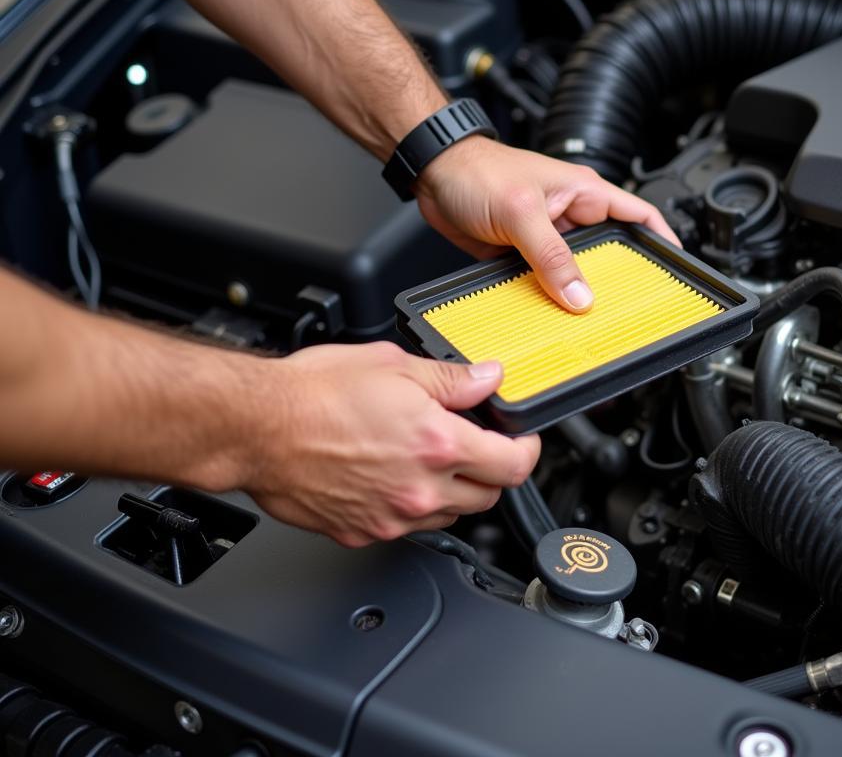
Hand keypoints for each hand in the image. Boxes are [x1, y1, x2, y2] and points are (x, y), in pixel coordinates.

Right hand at [240, 342, 539, 546]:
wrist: (257, 428)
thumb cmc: (314, 393)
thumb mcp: (393, 365)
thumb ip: (450, 378)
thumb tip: (487, 378)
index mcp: (436, 443)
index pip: (513, 464)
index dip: (527, 450)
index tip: (521, 439)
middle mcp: (420, 488)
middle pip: (488, 496)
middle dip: (492, 470)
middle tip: (478, 443)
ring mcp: (392, 517)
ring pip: (450, 515)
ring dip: (455, 490)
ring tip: (430, 456)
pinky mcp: (363, 532)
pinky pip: (407, 526)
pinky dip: (412, 505)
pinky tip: (393, 476)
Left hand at [414, 137, 680, 311]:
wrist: (434, 175)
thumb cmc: (477, 170)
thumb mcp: (522, 212)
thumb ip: (552, 255)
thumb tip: (579, 294)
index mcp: (585, 193)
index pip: (639, 216)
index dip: (662, 241)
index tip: (676, 270)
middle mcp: (570, 215)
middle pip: (607, 254)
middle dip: (617, 281)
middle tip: (626, 310)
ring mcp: (546, 236)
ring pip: (573, 273)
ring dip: (575, 294)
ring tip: (586, 322)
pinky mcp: (522, 254)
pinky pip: (543, 282)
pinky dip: (545, 299)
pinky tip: (547, 317)